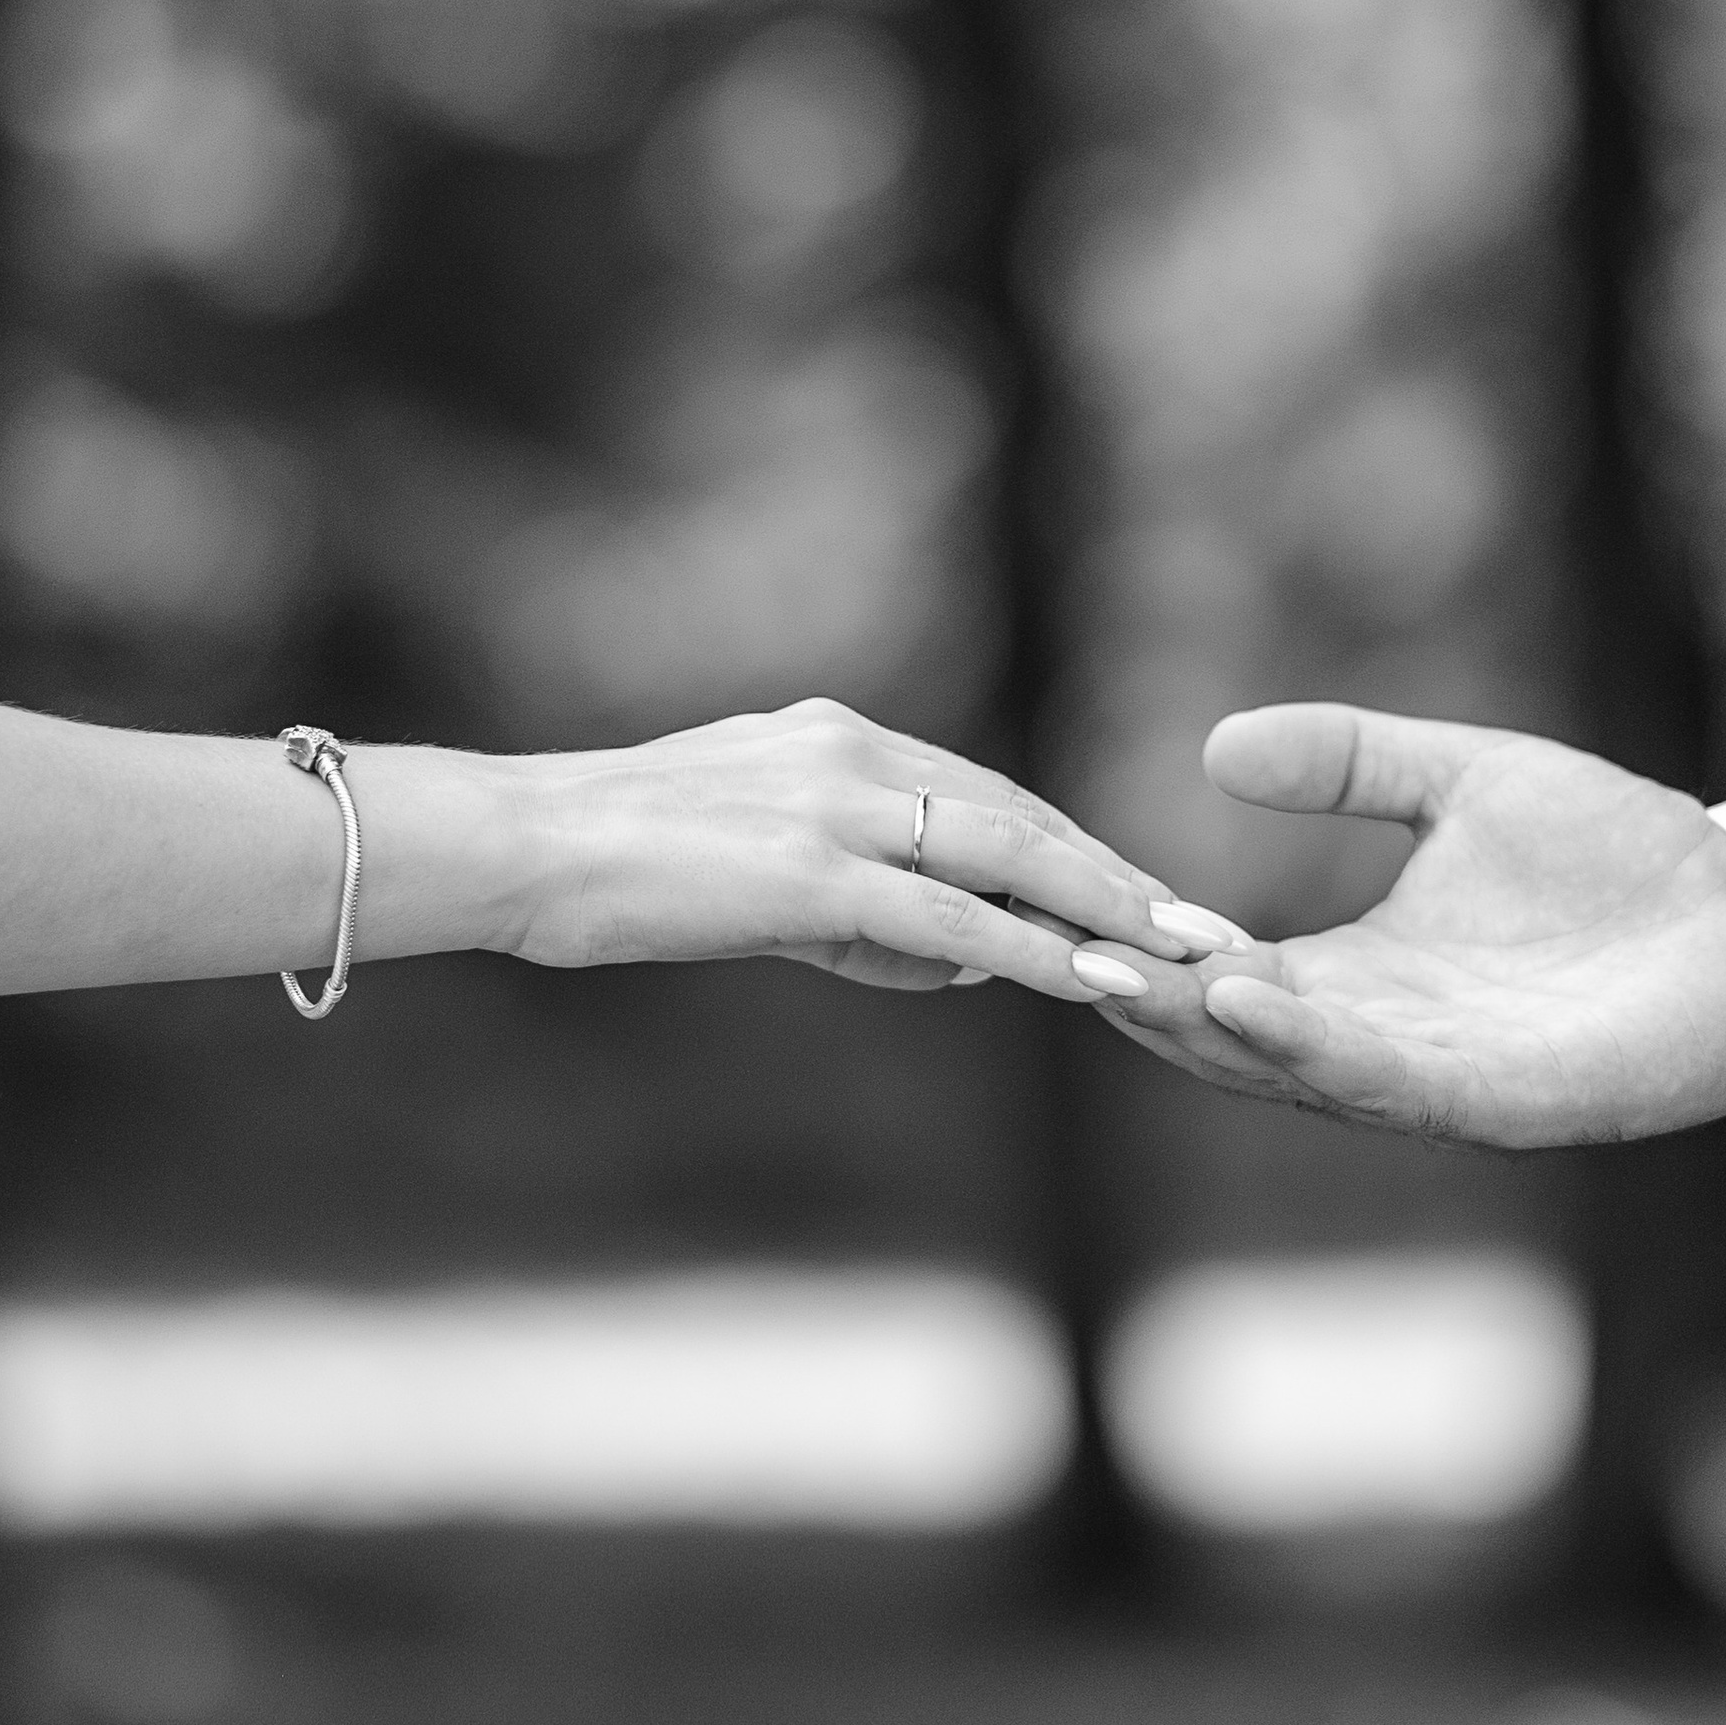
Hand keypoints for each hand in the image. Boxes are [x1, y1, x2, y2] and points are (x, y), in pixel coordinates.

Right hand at [490, 699, 1240, 999]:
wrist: (525, 846)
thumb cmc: (619, 871)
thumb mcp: (756, 867)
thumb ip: (859, 903)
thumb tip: (955, 954)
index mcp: (841, 740)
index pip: (990, 795)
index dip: (1075, 849)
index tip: (1142, 895)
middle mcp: (855, 754)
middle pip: (1022, 814)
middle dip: (1119, 877)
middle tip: (1200, 930)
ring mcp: (837, 806)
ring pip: (1008, 855)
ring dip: (1104, 911)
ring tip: (1179, 960)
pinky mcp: (813, 870)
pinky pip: (951, 914)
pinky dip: (1034, 949)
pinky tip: (1093, 984)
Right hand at [1066, 704, 1725, 1142]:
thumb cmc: (1627, 858)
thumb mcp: (1466, 781)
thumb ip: (1354, 764)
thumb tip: (1218, 745)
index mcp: (1363, 975)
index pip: (1219, 968)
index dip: (1146, 937)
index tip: (1061, 893)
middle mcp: (1382, 1039)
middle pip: (1229, 1034)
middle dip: (1144, 996)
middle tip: (1048, 945)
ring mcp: (1437, 1080)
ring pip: (1290, 1068)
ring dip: (1204, 1029)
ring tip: (1126, 974)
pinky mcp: (1501, 1103)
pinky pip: (1385, 1084)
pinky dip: (1310, 1048)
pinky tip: (1248, 997)